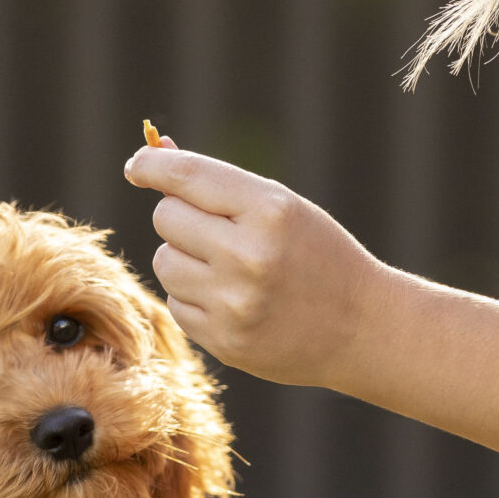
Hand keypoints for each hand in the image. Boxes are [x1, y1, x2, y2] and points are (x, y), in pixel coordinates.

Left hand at [124, 142, 391, 387]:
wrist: (361, 328)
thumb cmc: (319, 257)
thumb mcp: (283, 208)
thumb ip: (220, 186)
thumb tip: (153, 155)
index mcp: (270, 211)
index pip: (187, 177)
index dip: (151, 166)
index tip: (137, 166)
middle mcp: (249, 256)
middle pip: (166, 218)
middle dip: (182, 218)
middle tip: (216, 231)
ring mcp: (235, 304)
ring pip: (164, 262)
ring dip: (185, 260)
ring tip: (229, 270)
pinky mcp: (224, 341)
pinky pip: (176, 303)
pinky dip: (195, 298)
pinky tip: (233, 302)